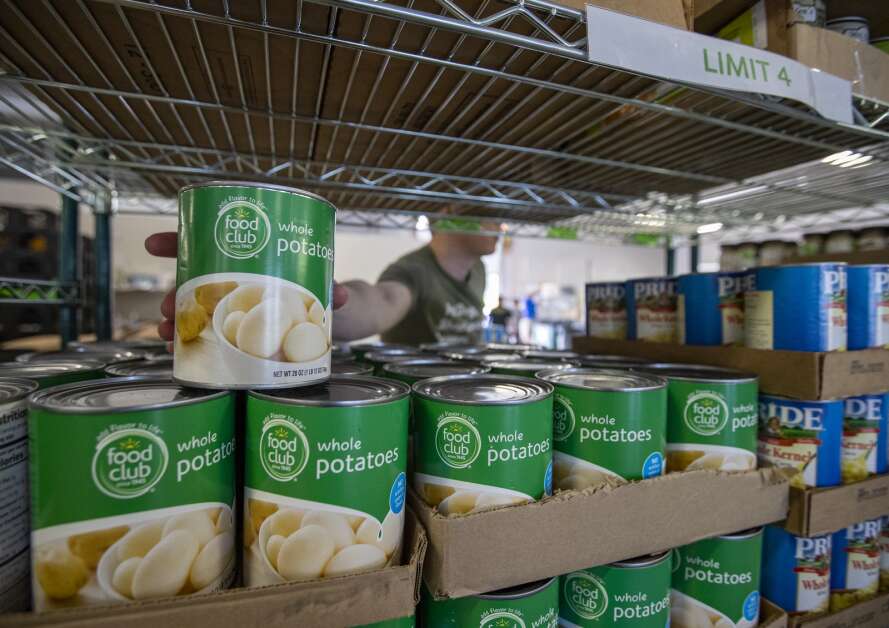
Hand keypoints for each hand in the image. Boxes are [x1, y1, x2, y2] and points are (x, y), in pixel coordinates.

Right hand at [144, 232, 348, 341]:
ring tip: (167, 333)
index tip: (154, 243)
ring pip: (198, 309)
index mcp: (257, 261)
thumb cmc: (335, 293)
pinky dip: (190, 342)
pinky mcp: (244, 336)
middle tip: (171, 306)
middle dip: (177, 290)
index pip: (211, 243)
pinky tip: (177, 351)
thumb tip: (341, 296)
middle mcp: (243, 281)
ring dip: (178, 319)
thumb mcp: (334, 290)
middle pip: (198, 280)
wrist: (350, 318)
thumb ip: (335, 291)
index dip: (180, 240)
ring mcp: (241, 309)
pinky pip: (210, 335)